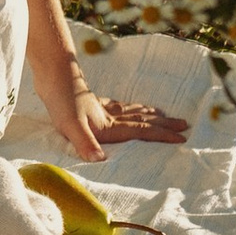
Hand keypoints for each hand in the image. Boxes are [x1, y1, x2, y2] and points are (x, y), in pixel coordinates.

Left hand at [40, 67, 188, 157]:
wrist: (52, 74)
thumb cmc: (60, 101)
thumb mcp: (70, 126)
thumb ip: (85, 143)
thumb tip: (100, 160)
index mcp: (108, 125)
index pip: (141, 131)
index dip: (161, 135)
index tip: (181, 138)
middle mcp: (109, 116)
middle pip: (142, 120)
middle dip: (163, 124)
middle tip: (183, 125)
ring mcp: (101, 107)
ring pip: (131, 111)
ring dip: (148, 113)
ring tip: (162, 113)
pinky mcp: (91, 101)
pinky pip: (116, 105)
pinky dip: (126, 107)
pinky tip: (123, 106)